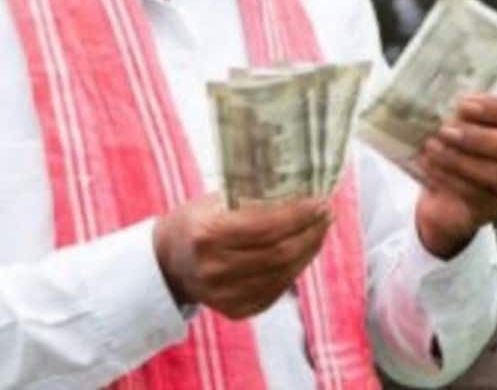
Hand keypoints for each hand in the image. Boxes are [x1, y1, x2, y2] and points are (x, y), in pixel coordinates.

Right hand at [153, 193, 332, 318]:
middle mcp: (213, 269)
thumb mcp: (216, 201)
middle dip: (310, 231)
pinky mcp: (235, 310)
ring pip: (284, 273)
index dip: (299, 215)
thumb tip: (302, 186)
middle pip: (280, 253)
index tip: (320, 200)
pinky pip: (277, 289)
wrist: (170, 263)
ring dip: (309, 249)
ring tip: (319, 228)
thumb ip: (254, 196)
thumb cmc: (199, 221)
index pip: (266, 227)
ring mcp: (223, 295)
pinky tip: (303, 249)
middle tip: (326, 212)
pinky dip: (296, 268)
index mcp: (206, 235)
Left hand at [413, 94, 496, 258]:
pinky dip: (449, 178)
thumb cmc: (462, 149)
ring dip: (460, 159)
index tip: (463, 105)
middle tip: (446, 130)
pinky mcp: (494, 208)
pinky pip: (476, 195)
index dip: (495, 109)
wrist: (448, 195)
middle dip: (480, 137)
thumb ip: (462, 114)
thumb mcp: (466, 126)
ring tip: (431, 147)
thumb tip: (440, 100)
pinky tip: (429, 166)